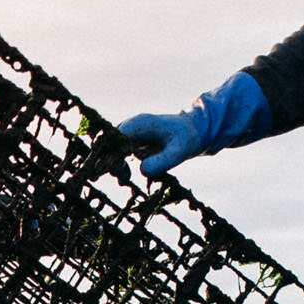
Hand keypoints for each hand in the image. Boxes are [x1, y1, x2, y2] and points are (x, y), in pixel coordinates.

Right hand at [113, 69, 269, 177]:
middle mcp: (133, 126)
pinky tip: (126, 177)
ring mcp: (132, 133)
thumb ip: (162, 161)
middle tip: (116, 179)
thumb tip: (143, 170)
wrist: (195, 132)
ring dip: (114, 164)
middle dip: (108, 161)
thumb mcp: (179, 151)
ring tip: (124, 179)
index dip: (110, 154)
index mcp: (141, 124)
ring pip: (113, 148)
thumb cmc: (188, 138)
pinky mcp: (134, 140)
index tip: (113, 171)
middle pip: (110, 142)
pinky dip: (120, 164)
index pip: (116, 138)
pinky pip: (120, 152)